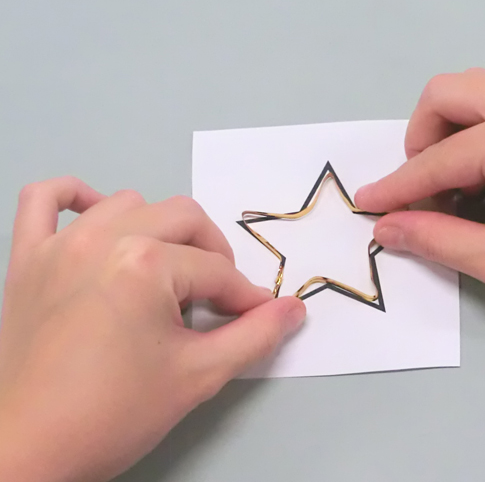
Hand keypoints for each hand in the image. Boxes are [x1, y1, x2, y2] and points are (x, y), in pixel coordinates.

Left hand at [0, 177, 305, 481]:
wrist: (26, 451)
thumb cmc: (112, 414)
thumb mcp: (199, 376)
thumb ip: (256, 336)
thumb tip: (294, 309)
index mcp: (145, 264)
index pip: (218, 270)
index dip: (247, 297)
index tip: (257, 318)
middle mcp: (103, 238)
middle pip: (184, 219)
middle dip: (214, 255)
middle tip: (217, 298)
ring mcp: (60, 243)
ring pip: (129, 204)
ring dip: (159, 230)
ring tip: (165, 274)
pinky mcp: (28, 257)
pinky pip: (44, 199)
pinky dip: (74, 196)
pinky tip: (97, 218)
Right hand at [356, 69, 484, 307]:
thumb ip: (438, 240)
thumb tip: (387, 228)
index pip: (436, 159)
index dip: (395, 188)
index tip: (366, 204)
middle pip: (444, 96)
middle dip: (420, 145)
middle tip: (426, 192)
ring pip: (471, 91)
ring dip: (449, 136)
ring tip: (461, 190)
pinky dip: (480, 133)